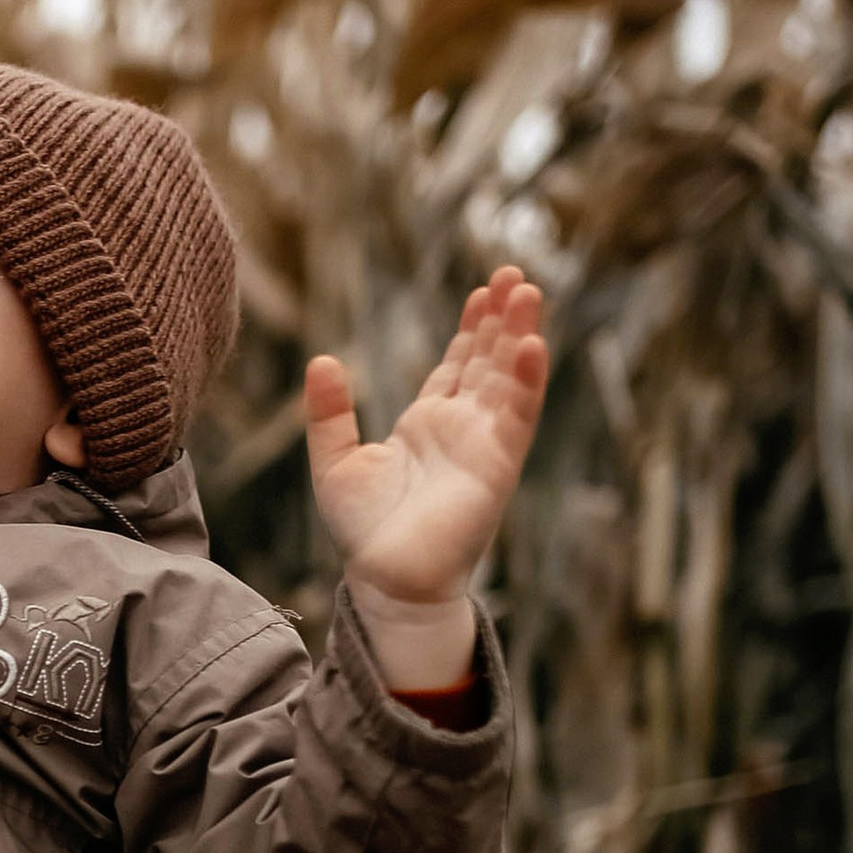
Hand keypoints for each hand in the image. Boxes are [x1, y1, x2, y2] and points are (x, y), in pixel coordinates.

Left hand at [305, 266, 546, 677]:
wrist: (384, 578)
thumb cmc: (364, 531)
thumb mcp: (335, 461)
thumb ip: (329, 412)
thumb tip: (321, 360)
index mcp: (428, 424)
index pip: (459, 364)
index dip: (472, 328)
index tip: (482, 291)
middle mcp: (462, 429)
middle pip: (490, 361)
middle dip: (502, 318)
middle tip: (513, 274)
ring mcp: (484, 444)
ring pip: (510, 379)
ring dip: (522, 336)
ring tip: (528, 292)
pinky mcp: (498, 466)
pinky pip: (519, 416)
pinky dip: (528, 380)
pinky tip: (532, 345)